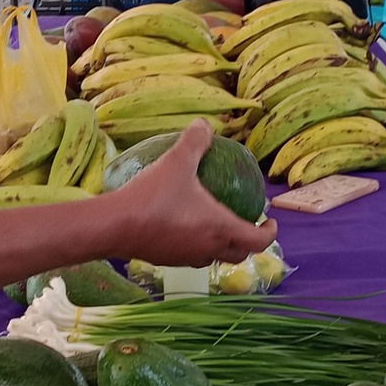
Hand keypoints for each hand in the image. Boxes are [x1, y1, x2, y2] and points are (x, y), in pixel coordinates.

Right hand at [103, 121, 274, 265]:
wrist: (116, 225)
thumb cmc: (154, 196)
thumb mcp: (177, 161)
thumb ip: (194, 142)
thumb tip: (204, 124)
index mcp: (220, 228)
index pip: (257, 241)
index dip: (269, 233)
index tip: (269, 221)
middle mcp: (207, 248)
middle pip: (238, 254)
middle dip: (247, 241)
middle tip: (246, 223)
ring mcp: (186, 258)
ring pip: (212, 257)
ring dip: (221, 245)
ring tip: (215, 225)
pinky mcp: (166, 261)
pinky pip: (189, 256)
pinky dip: (195, 245)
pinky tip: (182, 226)